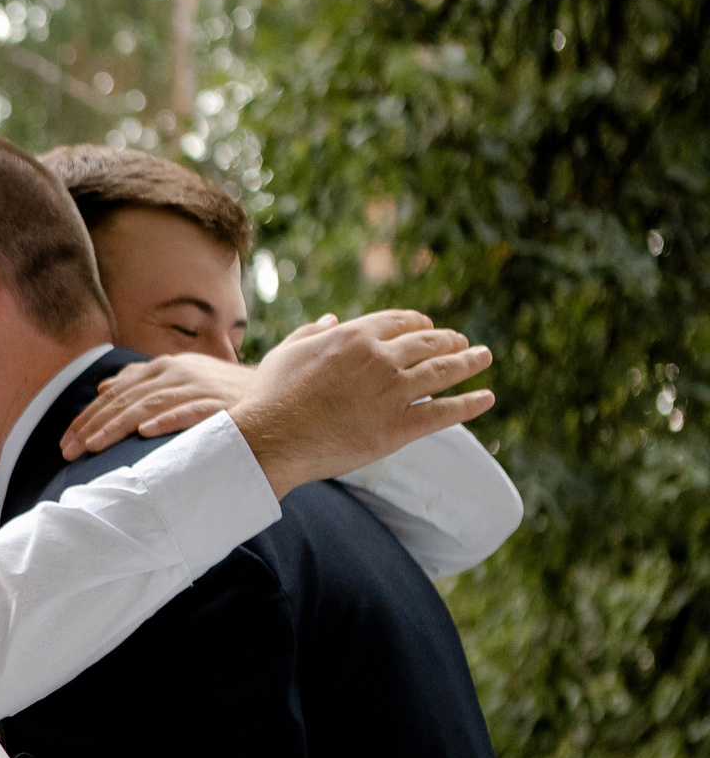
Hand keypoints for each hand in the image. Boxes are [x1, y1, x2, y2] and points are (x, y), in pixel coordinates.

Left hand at [61, 352, 254, 457]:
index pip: (113, 395)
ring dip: (117, 426)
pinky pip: (189, 411)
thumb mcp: (177, 381)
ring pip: (147, 406)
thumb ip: (141, 382)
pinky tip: (146, 432)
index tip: (64, 444)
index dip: (86, 418)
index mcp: (161, 368)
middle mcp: (175, 372)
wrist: (271, 396)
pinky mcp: (218, 403)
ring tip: (94, 446)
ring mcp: (196, 386)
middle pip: (123, 401)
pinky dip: (166, 420)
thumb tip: (105, 386)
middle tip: (68, 452)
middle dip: (92, 426)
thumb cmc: (217, 394)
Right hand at [228, 310, 494, 498]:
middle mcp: (381, 359)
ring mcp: (393, 393)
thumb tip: (330, 318)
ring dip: (469, 363)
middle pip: (428, 343)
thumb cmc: (270, 397)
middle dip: (450, 340)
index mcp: (354, 337)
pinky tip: (486, 398)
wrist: (270, 439)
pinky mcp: (398, 427)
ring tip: (484, 357)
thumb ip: (310, 332)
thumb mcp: (285, 353)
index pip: (400, 322)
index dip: (419, 323)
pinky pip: (444, 412)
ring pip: (443, 372)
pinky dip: (469, 404)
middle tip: (463, 343)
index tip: (429, 327)